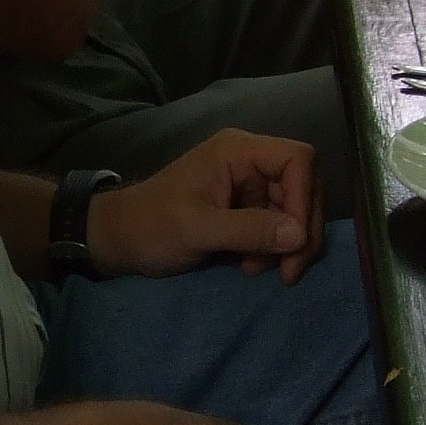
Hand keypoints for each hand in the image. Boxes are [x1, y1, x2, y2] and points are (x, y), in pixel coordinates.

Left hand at [88, 129, 323, 282]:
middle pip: (303, 187)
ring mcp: (248, 185)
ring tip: (255, 269)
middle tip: (289, 272)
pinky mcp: (245, 209)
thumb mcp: (197, 230)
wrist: (120, 240)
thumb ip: (248, 230)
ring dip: (285, 245)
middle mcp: (248, 162)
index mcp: (237, 151)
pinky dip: (271, 249)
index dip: (305, 198)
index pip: (298, 160)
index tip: (295, 239)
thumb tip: (299, 234)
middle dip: (301, 231)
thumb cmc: (152, 227)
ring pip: (293, 211)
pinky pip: (277, 226)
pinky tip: (248, 266)